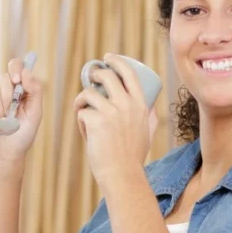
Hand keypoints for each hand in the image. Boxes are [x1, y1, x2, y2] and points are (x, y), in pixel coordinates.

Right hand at [0, 57, 42, 169]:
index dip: (16, 68)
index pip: (16, 68)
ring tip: (3, 124)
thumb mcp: (35, 113)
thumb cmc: (22, 136)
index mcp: (19, 91)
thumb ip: (35, 91)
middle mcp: (3, 92)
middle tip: (13, 112)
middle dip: (10, 96)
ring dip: (2, 110)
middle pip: (5, 77)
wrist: (5, 155)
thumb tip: (26, 71)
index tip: (18, 79)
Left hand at [74, 54, 158, 187]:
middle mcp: (126, 104)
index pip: (129, 73)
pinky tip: (85, 133)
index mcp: (140, 105)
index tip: (107, 58)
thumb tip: (151, 107)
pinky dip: (80, 121)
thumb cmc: (133, 156)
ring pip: (88, 93)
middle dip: (95, 74)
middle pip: (107, 76)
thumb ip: (151, 118)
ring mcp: (110, 112)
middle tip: (90, 79)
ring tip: (82, 111)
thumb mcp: (148, 132)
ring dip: (82, 100)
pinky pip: (81, 112)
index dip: (116, 61)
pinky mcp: (95, 120)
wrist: (122, 174)